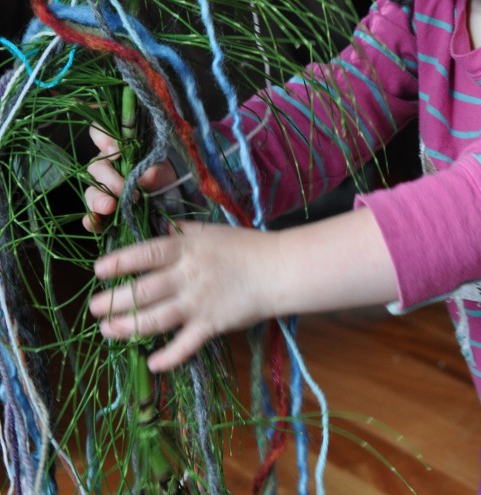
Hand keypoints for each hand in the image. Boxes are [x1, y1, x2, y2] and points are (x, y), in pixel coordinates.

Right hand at [83, 125, 177, 233]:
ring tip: (109, 207)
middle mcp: (106, 167)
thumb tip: (148, 174)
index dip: (102, 138)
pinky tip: (93, 223)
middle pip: (96, 167)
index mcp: (119, 149)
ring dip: (97, 199)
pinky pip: (91, 215)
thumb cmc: (162, 177)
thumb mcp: (164, 171)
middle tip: (122, 189)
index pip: (101, 134)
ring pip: (91, 191)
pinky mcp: (103, 213)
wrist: (169, 201)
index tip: (116, 150)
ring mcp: (102, 190)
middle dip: (108, 178)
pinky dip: (91, 220)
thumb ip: (157, 170)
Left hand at [89, 206, 398, 371]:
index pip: (147, 253)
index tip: (98, 269)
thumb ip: (185, 229)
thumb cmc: (246, 245)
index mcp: (188, 247)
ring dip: (129, 327)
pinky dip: (169, 356)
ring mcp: (199, 301)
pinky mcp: (212, 324)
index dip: (120, 262)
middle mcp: (188, 274)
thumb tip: (163, 226)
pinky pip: (186, 344)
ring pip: (156, 318)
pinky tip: (152, 364)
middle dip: (115, 300)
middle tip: (94, 308)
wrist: (278, 268)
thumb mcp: (212, 229)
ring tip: (107, 331)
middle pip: (144, 289)